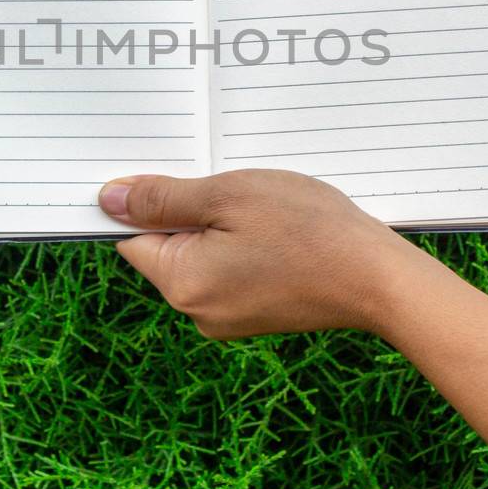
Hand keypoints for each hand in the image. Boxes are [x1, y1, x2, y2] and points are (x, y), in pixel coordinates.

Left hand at [98, 168, 419, 338]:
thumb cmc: (307, 231)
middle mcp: (197, 311)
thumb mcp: (227, 196)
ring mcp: (228, 317)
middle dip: (188, 208)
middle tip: (227, 181)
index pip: (132, 237)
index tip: (169, 171)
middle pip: (168, 246)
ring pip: (202, 253)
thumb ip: (162, 198)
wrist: (379, 280)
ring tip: (259, 203)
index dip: (144, 200)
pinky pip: (230, 267)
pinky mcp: (256, 312)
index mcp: (181, 285)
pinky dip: (243, 241)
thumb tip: (108, 200)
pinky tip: (274, 225)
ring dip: (220, 222)